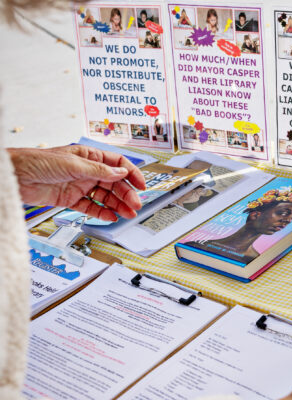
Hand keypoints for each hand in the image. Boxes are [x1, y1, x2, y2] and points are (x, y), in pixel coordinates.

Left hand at [8, 145, 145, 221]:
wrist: (14, 176)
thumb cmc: (37, 161)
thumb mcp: (73, 164)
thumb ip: (99, 170)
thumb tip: (121, 172)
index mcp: (90, 156)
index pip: (118, 163)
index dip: (132, 174)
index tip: (141, 185)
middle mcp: (87, 170)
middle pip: (114, 183)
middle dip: (126, 194)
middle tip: (135, 205)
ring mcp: (80, 185)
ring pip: (105, 196)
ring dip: (118, 205)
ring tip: (128, 214)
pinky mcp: (71, 199)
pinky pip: (91, 207)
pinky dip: (102, 212)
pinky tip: (111, 216)